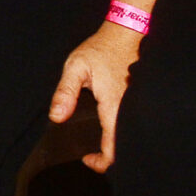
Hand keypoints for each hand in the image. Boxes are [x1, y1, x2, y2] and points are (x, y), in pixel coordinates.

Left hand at [48, 22, 143, 172]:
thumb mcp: (76, 66)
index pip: (113, 149)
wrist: (126, 34)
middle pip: (123, 146)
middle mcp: (131, 111)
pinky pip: (131, 124)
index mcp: (115, 107)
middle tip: (89, 152)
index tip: (86, 158)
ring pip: (128, 136)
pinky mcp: (139, 101)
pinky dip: (120, 131)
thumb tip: (56, 117)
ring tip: (96, 141)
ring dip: (114, 144)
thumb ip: (65, 92)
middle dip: (107, 155)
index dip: (101, 162)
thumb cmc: (100, 49)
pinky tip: (107, 126)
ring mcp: (137, 107)